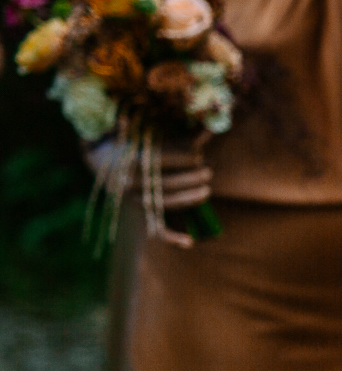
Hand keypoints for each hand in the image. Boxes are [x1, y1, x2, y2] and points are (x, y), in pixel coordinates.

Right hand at [87, 133, 212, 248]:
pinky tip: (190, 242)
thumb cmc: (133, 140)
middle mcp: (128, 182)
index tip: (198, 153)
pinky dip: (172, 237)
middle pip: (163, 183)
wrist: (102, 158)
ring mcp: (134, 199)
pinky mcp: (139, 211)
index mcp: (127, 159)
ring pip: (163, 204)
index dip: (181, 158)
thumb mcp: (149, 132)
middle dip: (189, 178)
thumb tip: (209, 127)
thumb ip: (177, 131)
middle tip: (207, 171)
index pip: (158, 160)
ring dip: (189, 199)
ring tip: (207, 190)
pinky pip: (155, 228)